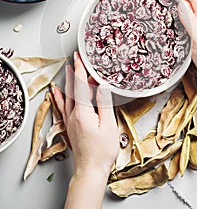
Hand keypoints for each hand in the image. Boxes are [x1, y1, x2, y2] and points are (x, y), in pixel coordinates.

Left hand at [53, 52, 118, 176]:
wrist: (91, 170)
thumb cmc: (102, 151)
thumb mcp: (108, 125)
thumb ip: (104, 103)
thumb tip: (102, 86)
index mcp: (83, 113)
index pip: (80, 86)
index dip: (80, 70)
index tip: (79, 58)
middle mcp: (73, 115)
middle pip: (73, 89)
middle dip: (74, 72)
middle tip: (76, 59)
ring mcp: (70, 121)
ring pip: (67, 96)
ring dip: (68, 82)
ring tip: (68, 69)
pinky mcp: (70, 126)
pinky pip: (62, 107)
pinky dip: (60, 97)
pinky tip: (57, 92)